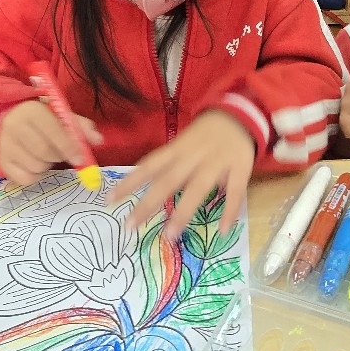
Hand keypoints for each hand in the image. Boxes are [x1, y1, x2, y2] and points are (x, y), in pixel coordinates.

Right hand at [0, 100, 103, 185]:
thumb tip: (98, 140)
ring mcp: (5, 146)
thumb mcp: (60, 116)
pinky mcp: (1, 162)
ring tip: (45, 155)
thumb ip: (81, 127)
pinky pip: (26, 179)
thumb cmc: (40, 118)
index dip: (69, 147)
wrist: (7, 119)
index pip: (53, 131)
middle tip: (62, 154)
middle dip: (59, 156)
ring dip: (48, 165)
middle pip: (44, 152)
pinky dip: (36, 176)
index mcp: (31, 111)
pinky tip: (35, 164)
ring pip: (36, 167)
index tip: (80, 159)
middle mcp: (13, 127)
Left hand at [109, 111, 255, 238]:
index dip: (129, 182)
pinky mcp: (240, 168)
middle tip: (130, 226)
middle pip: (168, 181)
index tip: (109, 200)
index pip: (148, 166)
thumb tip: (149, 191)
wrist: (240, 115)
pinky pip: (234, 192)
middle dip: (148, 204)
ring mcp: (217, 163)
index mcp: (177, 149)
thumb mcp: (183, 144)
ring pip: (198, 188)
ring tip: (169, 235)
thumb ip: (169, 165)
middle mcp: (194, 157)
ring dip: (183, 212)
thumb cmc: (205, 135)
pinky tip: (223, 231)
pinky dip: (229, 211)